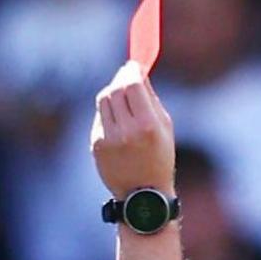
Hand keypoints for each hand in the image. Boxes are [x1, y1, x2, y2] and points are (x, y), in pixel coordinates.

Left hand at [90, 62, 174, 198]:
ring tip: (123, 96)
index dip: (130, 71)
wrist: (142, 193)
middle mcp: (125, 131)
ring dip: (112, 92)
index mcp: (146, 125)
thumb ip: (150, 98)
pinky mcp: (96, 145)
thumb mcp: (165, 125)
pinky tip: (119, 118)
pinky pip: (100, 117)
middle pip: (114, 89)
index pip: (131, 85)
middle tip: (127, 75)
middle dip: (120, 78)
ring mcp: (107, 139)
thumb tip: (137, 72)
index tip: (133, 65)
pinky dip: (108, 111)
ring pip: (103, 101)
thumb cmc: (160, 155)